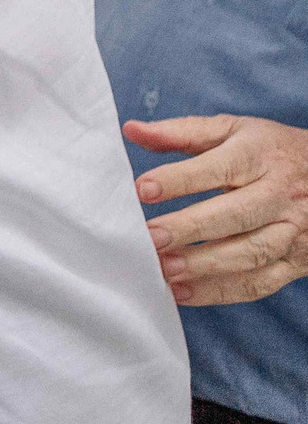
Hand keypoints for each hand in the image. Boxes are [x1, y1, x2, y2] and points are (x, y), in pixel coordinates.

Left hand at [127, 116, 307, 304]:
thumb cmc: (269, 151)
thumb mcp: (233, 130)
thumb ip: (181, 132)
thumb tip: (131, 130)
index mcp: (260, 156)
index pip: (218, 167)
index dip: (179, 179)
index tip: (142, 189)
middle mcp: (280, 195)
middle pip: (237, 214)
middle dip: (191, 228)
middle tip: (149, 238)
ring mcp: (292, 231)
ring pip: (251, 252)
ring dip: (205, 266)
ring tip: (163, 269)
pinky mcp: (296, 262)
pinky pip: (259, 282)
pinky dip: (220, 291)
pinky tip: (181, 293)